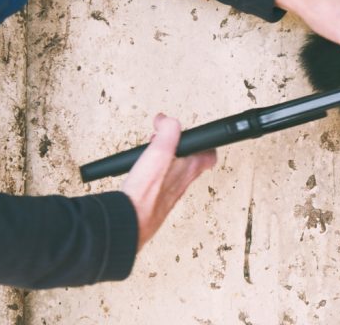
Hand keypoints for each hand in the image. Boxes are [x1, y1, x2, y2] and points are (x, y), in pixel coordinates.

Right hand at [121, 114, 216, 251]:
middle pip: (190, 161)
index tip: (192, 134)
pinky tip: (142, 170)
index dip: (204, 141)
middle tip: (166, 139)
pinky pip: (160, 182)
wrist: (130, 219)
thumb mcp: (160, 151)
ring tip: (152, 150)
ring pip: (174, 171)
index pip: (209, 154)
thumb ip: (169, 130)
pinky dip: (153, 172)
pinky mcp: (155, 200)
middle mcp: (182, 182)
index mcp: (189, 168)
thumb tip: (167, 120)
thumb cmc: (147, 191)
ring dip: (166, 158)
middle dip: (179, 147)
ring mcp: (169, 193)